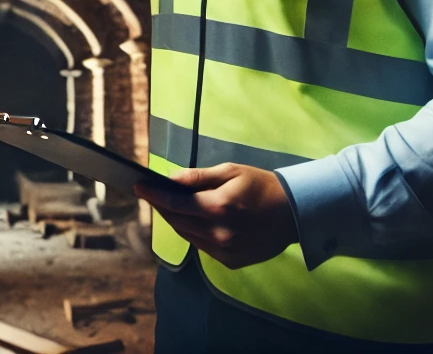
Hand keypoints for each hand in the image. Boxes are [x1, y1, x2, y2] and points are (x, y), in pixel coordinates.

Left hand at [133, 162, 297, 268]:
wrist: (295, 213)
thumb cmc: (260, 185)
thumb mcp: (230, 171)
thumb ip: (197, 177)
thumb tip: (169, 179)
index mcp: (219, 207)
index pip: (175, 203)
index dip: (153, 195)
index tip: (138, 187)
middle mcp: (220, 233)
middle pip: (177, 221)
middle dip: (161, 207)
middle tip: (150, 194)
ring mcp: (226, 251)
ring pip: (187, 236)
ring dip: (175, 220)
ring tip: (167, 205)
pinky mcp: (231, 262)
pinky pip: (202, 246)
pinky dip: (192, 232)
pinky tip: (191, 220)